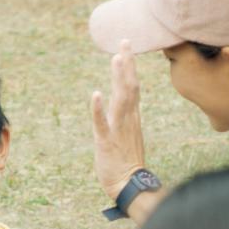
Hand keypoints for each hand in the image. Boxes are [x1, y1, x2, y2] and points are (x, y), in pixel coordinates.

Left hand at [91, 41, 148, 200]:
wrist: (130, 186)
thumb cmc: (127, 163)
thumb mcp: (128, 135)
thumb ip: (125, 117)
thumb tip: (122, 103)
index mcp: (132, 118)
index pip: (132, 87)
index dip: (129, 67)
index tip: (126, 48)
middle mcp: (128, 120)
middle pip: (129, 87)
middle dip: (127, 64)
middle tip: (124, 42)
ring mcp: (118, 130)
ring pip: (120, 100)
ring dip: (118, 79)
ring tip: (115, 59)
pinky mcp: (107, 142)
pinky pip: (102, 123)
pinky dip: (98, 109)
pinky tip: (95, 94)